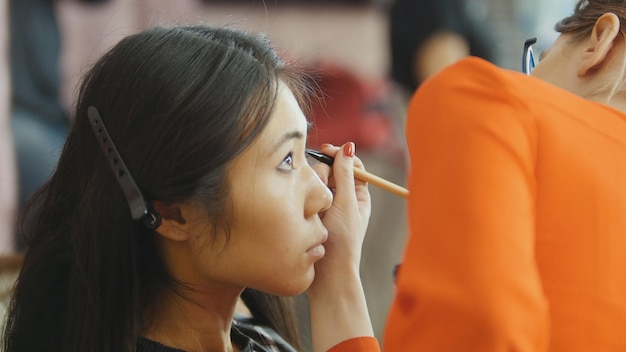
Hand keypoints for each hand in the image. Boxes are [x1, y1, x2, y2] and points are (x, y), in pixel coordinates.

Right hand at [309, 142, 370, 289]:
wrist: (326, 274)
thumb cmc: (343, 241)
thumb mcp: (347, 203)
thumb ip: (346, 174)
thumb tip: (348, 146)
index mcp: (359, 195)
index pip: (351, 164)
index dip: (340, 155)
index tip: (327, 151)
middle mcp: (342, 198)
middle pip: (330, 170)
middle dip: (324, 174)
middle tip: (323, 190)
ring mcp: (325, 206)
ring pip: (316, 181)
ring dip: (314, 188)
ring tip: (315, 207)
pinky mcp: (309, 213)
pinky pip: (305, 195)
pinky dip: (305, 197)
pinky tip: (305, 211)